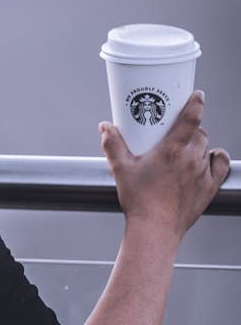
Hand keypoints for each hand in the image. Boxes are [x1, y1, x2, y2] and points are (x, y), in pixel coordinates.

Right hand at [99, 90, 229, 238]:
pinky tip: (208, 159)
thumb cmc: (138, 200)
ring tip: (186, 148)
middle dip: (191, 128)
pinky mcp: (209, 188)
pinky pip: (220, 166)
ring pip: (206, 147)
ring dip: (199, 143)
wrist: (155, 230)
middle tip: (177, 131)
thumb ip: (113, 144)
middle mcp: (190, 159)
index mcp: (171, 150)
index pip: (191, 118)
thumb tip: (105, 127)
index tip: (198, 95)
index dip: (196, 103)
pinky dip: (216, 159)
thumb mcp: (121, 169)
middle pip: (199, 132)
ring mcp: (202, 174)